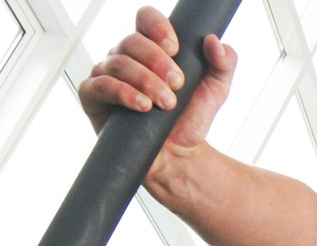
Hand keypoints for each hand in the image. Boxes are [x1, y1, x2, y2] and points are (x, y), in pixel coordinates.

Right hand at [77, 6, 238, 149]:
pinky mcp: (93, 97)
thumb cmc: (191, 119)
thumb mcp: (217, 88)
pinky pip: (101, 85)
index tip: (176, 49)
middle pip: (132, 41)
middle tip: (178, 84)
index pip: (145, 18)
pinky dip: (124, 93)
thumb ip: (224, 61)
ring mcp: (106, 75)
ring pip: (119, 62)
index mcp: (150, 47)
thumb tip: (213, 40)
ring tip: (166, 103)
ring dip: (146, 81)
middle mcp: (125, 56)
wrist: (178, 156)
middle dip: (158, 62)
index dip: (158, 27)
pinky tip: (142, 106)